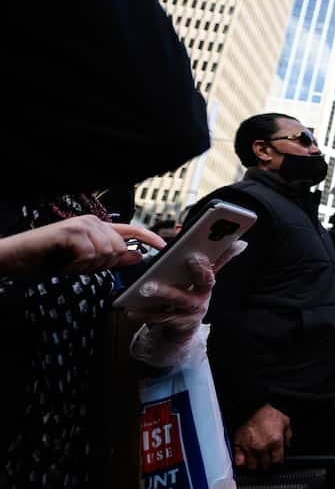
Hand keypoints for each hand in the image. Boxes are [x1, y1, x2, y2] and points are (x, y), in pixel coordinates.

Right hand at [0, 216, 165, 277]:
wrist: (18, 257)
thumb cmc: (50, 259)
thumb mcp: (85, 262)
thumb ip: (111, 258)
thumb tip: (138, 256)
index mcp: (99, 228)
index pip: (131, 231)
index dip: (148, 238)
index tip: (163, 246)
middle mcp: (92, 222)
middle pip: (118, 249)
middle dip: (101, 265)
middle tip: (78, 265)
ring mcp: (82, 224)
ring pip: (105, 252)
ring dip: (86, 265)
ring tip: (68, 261)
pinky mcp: (71, 230)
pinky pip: (89, 253)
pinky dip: (76, 264)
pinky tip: (64, 261)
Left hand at [127, 241, 247, 363]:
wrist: (183, 329)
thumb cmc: (191, 298)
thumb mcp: (203, 280)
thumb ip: (218, 260)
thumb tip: (241, 244)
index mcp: (207, 282)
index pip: (211, 269)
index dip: (205, 264)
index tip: (195, 256)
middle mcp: (203, 297)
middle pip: (199, 284)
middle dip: (194, 271)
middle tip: (177, 266)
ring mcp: (192, 312)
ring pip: (179, 301)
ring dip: (164, 294)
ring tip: (145, 288)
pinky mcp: (178, 325)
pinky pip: (162, 318)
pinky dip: (146, 314)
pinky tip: (133, 310)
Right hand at [232, 404, 291, 471]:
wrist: (251, 405)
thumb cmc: (268, 412)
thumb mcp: (285, 421)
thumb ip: (288, 435)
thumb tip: (288, 444)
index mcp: (275, 442)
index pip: (277, 462)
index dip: (277, 462)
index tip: (276, 461)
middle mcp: (263, 448)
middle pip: (265, 466)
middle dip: (267, 464)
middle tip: (267, 461)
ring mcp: (249, 448)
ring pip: (252, 467)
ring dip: (255, 465)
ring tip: (256, 461)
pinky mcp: (239, 446)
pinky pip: (239, 462)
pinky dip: (242, 463)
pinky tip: (245, 460)